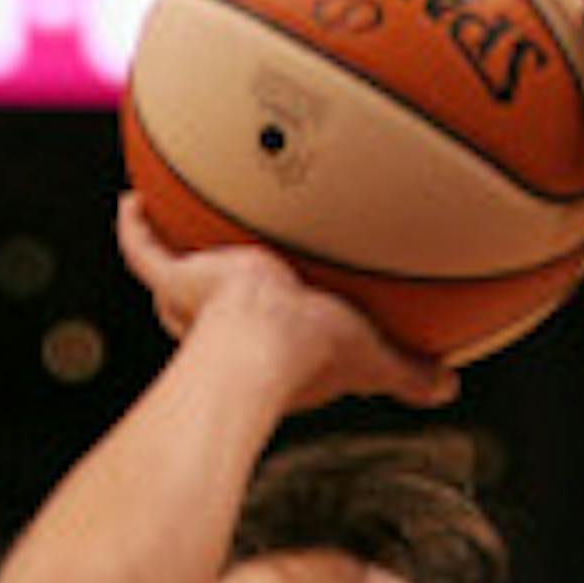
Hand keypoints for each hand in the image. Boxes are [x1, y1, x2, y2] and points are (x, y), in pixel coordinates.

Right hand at [115, 193, 459, 410]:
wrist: (263, 345)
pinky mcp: (172, 279)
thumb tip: (451, 386)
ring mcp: (193, 304)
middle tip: (217, 262)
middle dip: (211, 291)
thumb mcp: (372, 360)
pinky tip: (132, 196)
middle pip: (210, 310)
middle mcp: (223, 331)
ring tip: (170, 222)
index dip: (271, 323)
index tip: (279, 303)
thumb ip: (408, 372)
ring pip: (175, 279)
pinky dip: (134, 224)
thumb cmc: (315, 357)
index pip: (267, 334)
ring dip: (174, 256)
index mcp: (270, 348)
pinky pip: (143, 247)